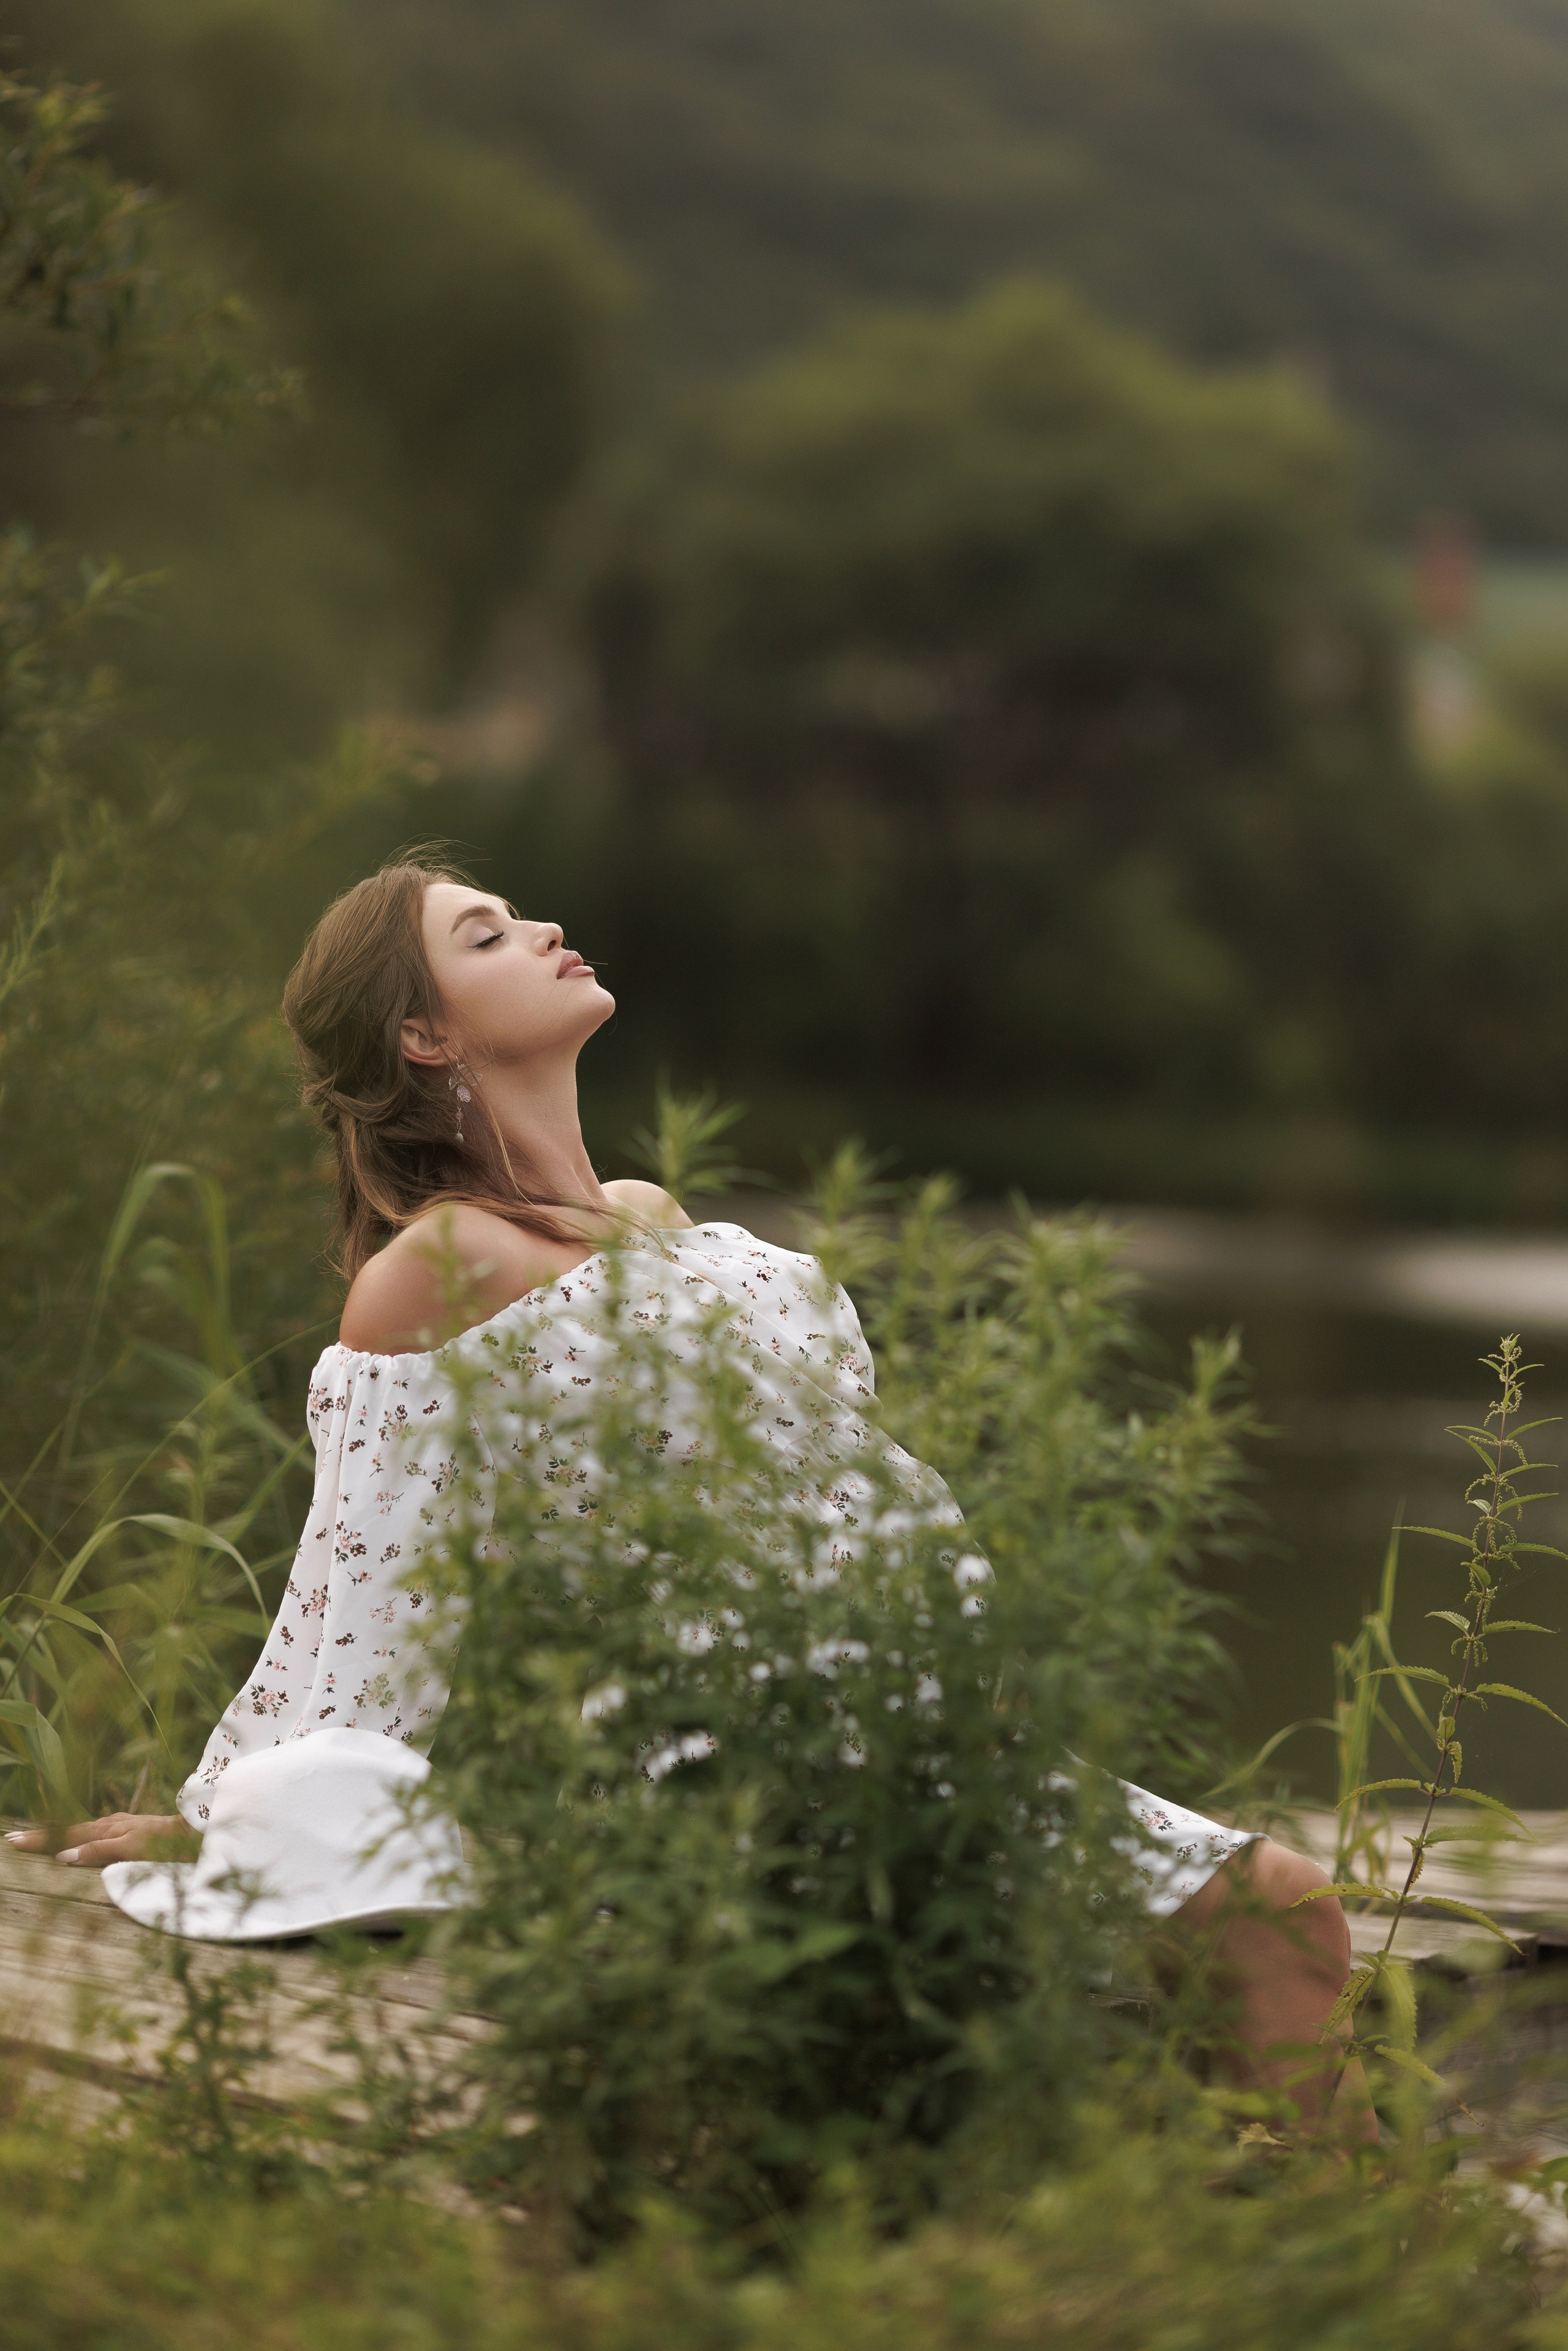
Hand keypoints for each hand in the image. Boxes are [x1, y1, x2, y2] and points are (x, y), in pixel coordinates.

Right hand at [5, 1813, 196, 1866]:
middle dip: (39, 1835)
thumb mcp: (129, 1849)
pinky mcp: (129, 1828)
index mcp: (104, 1830)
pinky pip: (95, 1830)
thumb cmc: (164, 1845)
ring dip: (56, 1833)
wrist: (193, 1833)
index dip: (39, 1841)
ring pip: (79, 1829)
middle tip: (12, 1838)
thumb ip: (97, 1851)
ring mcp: (119, 1825)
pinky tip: (79, 1834)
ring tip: (36, 1835)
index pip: (63, 1836)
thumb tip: (62, 1856)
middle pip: (67, 1830)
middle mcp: (108, 1825)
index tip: (13, 1842)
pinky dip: (77, 1833)